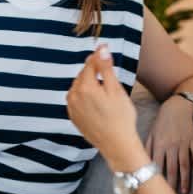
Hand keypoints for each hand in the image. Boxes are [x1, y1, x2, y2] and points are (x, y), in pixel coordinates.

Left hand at [66, 46, 143, 172]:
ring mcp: (72, 107)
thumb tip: (102, 49)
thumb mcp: (116, 90)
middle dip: (94, 71)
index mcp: (85, 87)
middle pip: (83, 75)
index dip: (98, 56)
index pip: (90, 64)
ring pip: (79, 87)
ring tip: (104, 89)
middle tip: (108, 72)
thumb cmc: (120, 118)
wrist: (116, 144)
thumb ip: (106, 68)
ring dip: (89, 83)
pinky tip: (97, 102)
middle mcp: (74, 95)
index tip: (104, 49)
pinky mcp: (73, 117)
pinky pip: (77, 99)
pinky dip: (85, 96)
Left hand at [146, 96, 192, 193]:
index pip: (158, 165)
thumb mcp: (151, 133)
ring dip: (185, 178)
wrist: (177, 106)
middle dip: (172, 183)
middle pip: (172, 168)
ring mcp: (184, 142)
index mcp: (159, 145)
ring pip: (185, 163)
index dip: (158, 178)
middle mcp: (172, 145)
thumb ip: (147, 148)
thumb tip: (143, 163)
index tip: (159, 189)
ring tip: (185, 191)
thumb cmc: (162, 122)